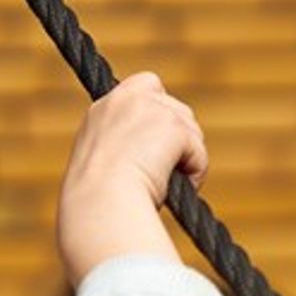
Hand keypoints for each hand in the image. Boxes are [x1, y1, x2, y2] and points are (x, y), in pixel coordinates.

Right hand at [55, 73, 207, 283]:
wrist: (100, 208)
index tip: (159, 141)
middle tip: (161, 173)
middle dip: (178, 140)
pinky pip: (198, 152)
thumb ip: (124, 153)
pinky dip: (194, 174)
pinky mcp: (170, 124)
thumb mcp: (101, 171)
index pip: (145, 87)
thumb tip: (157, 169)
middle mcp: (125, 100)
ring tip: (160, 185)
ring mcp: (149, 108)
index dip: (160, 111)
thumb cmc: (96, 207)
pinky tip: (170, 189)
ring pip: (191, 130)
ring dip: (185, 159)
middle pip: (176, 109)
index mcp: (103, 111)